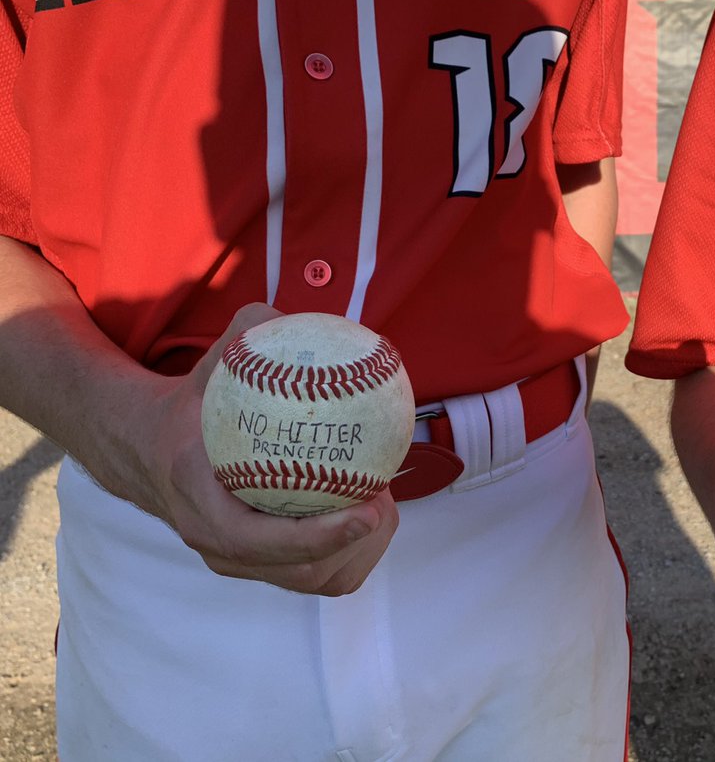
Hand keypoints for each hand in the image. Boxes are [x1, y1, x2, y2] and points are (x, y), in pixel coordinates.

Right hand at [137, 304, 399, 595]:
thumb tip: (310, 320)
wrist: (148, 448)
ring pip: (317, 580)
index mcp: (201, 501)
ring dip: (360, 549)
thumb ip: (254, 332)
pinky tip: (366, 509)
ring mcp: (239, 563)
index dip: (320, 535)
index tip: (368, 507)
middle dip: (357, 543)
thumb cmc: (194, 403)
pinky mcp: (259, 567)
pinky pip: (318, 574)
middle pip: (303, 573)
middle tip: (382, 495)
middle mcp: (217, 545)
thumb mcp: (214, 362)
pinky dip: (351, 551)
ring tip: (378, 500)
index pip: (260, 539)